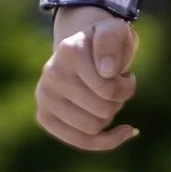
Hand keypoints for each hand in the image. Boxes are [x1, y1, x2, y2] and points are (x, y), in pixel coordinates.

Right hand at [35, 10, 139, 149]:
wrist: (82, 50)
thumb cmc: (104, 43)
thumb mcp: (114, 30)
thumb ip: (110, 41)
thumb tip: (106, 72)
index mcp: (69, 51)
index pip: (109, 90)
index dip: (127, 87)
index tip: (125, 75)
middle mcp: (51, 74)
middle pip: (102, 111)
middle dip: (117, 102)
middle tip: (115, 87)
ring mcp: (44, 97)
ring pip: (93, 128)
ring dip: (109, 116)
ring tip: (106, 98)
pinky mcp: (43, 116)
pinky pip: (80, 141)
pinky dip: (106, 141)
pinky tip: (122, 132)